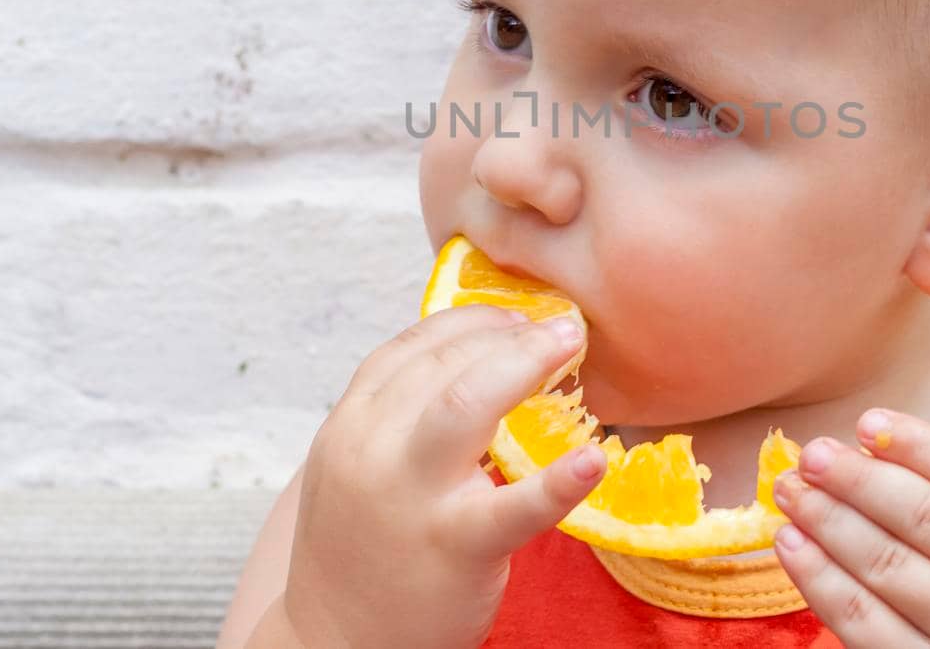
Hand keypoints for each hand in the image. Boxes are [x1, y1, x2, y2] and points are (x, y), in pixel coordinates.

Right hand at [280, 304, 605, 648]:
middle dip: (508, 332)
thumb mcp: (358, 468)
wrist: (335, 646)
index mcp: (350, 424)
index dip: (472, 320)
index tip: (517, 314)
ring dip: (525, 363)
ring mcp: (411, 497)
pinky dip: (557, 482)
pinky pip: (512, 509)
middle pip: (443, 364)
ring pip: (464, 405)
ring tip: (573, 346)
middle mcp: (371, 449)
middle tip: (562, 324)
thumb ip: (399, 417)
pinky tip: (594, 459)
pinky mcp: (453, 547)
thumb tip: (476, 360)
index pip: (411, 347)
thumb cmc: (364, 549)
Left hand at [771, 408, 929, 648]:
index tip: (866, 422)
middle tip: (811, 456)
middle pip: (929, 517)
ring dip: (828, 521)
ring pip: (889, 566)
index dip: (920, 443)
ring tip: (791, 493)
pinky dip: (819, 578)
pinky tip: (792, 545)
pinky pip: (863, 621)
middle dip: (860, 479)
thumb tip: (858, 448)